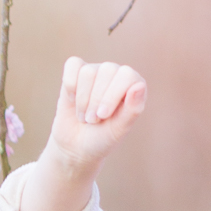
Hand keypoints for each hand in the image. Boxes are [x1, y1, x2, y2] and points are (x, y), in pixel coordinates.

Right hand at [49, 57, 146, 173]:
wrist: (76, 146)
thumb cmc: (103, 138)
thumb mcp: (119, 129)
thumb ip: (133, 110)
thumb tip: (139, 85)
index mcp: (133, 85)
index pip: (127, 75)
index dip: (112, 95)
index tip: (103, 115)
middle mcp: (116, 74)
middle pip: (107, 70)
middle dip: (96, 99)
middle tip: (93, 120)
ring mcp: (96, 71)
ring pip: (88, 72)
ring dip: (82, 99)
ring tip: (85, 116)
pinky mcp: (76, 72)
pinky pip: (72, 65)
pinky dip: (71, 85)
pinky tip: (72, 99)